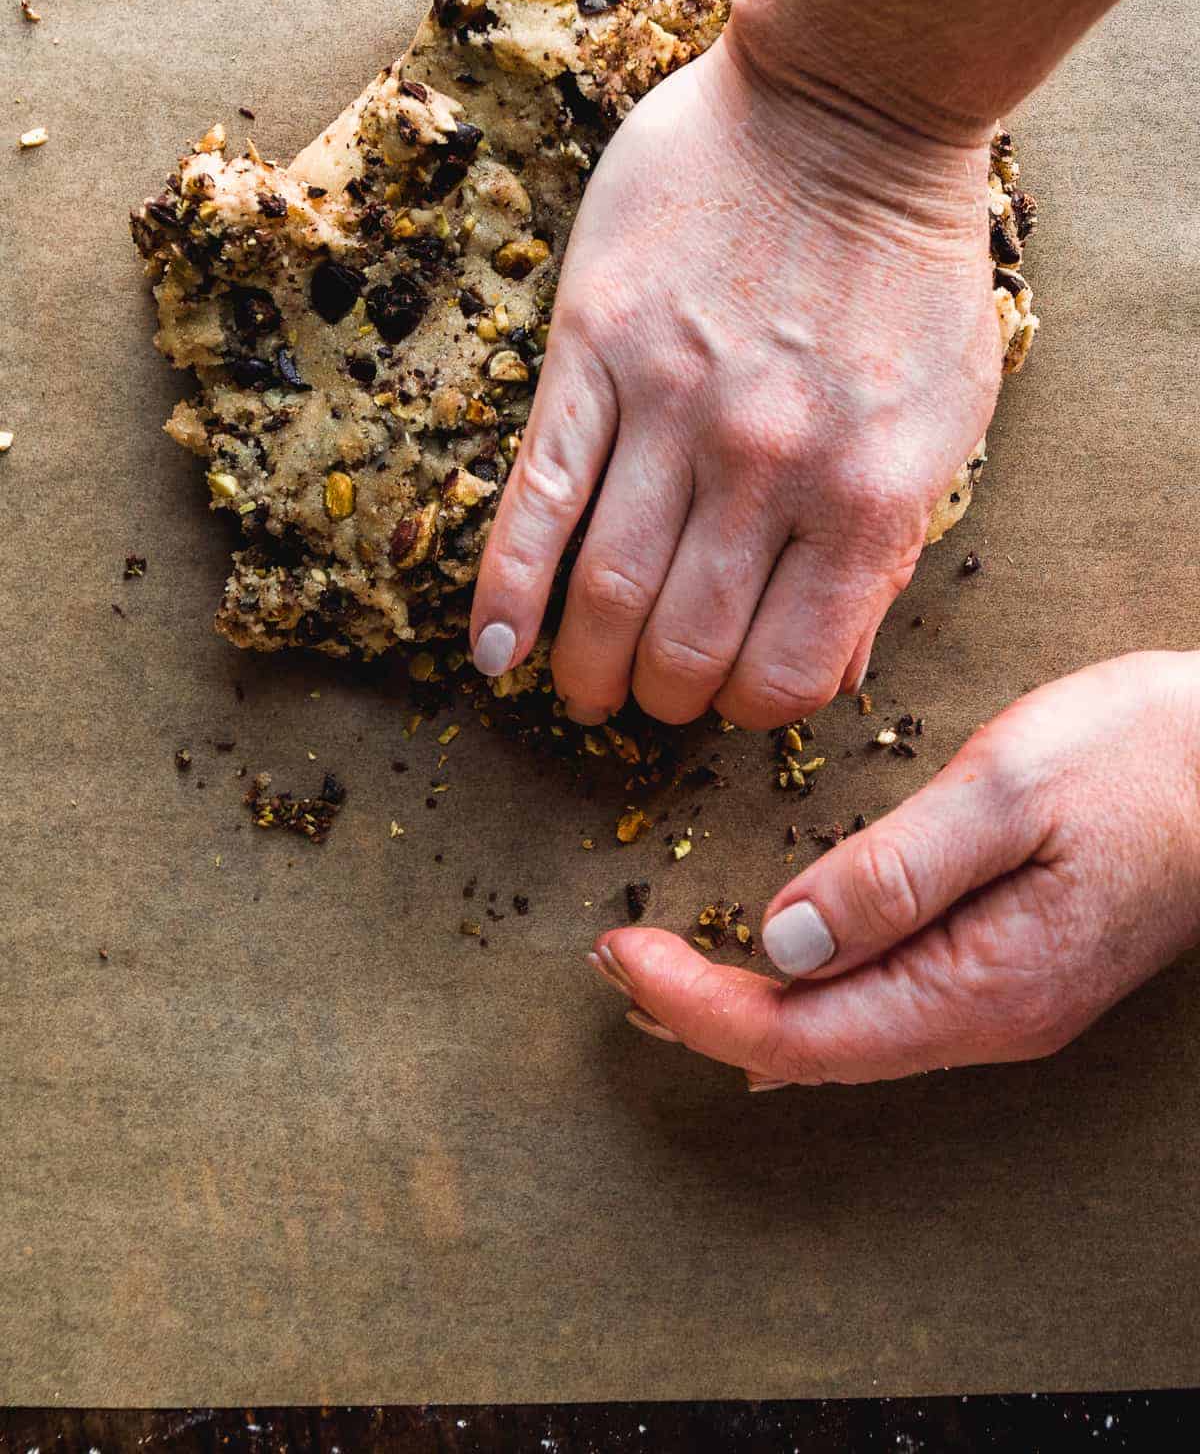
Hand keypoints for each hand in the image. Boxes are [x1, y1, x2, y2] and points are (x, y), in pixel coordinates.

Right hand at [470, 34, 1002, 728]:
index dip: (747, 709)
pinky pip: (539, 497)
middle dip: (660, 698)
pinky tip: (492, 651)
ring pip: (605, 592)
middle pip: (683, 648)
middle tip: (648, 697)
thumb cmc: (908, 270)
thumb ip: (886, 549)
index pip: (784, 675)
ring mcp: (675, 409)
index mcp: (868, 496)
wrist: (854, 106)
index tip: (728, 696)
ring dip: (585, 668)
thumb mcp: (943, 418)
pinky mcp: (596, 351)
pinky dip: (506, 588)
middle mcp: (769, 468)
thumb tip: (830, 668)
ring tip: (578, 690)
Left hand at [589, 653, 1199, 1085]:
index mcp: (979, 984)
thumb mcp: (1011, 790)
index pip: (799, 1033)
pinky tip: (769, 982)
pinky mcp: (1011, 966)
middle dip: (701, 1014)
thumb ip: (894, 873)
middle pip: (811, 1051)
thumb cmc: (1146, 758)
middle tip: (611, 959)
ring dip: (745, 1007)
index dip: (695, 1005)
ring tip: (658, 972)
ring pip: (845, 1036)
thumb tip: (780, 942)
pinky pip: (883, 1009)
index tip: (615, 953)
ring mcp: (1003, 1000)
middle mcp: (986, 1016)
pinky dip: (805, 997)